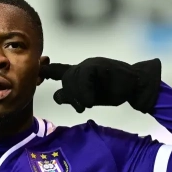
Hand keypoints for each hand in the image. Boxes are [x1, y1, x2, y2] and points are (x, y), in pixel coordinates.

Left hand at [39, 58, 160, 112]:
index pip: (58, 70)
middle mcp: (83, 66)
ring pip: (73, 78)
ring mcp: (91, 64)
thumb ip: (72, 95)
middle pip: (66, 79)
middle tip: (81, 107)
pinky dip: (85, 91)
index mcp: (79, 73)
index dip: (46, 71)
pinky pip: (85, 77)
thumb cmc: (112, 91)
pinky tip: (90, 100)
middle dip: (70, 94)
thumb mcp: (88, 96)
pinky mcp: (99, 66)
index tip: (36, 72)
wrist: (136, 86)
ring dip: (78, 95)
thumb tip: (57, 95)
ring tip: (87, 104)